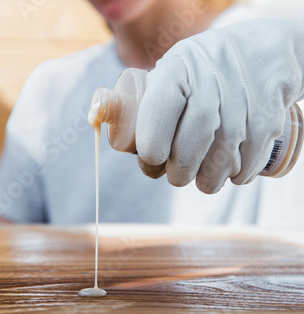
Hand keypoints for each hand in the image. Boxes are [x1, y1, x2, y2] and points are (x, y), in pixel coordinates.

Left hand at [136, 19, 303, 193]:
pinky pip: (248, 162)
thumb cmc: (203, 71)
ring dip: (208, 180)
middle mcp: (210, 81)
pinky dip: (237, 175)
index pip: (157, 113)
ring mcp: (243, 99)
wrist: (262, 53)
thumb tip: (125, 142)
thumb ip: (150, 102)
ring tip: (202, 179)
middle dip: (179, 172)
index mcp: (177, 69)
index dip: (151, 149)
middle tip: (177, 176)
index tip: (152, 161)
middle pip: (189, 145)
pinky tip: (229, 172)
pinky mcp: (269, 117)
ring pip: (220, 160)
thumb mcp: (173, 70)